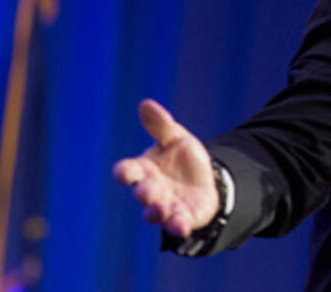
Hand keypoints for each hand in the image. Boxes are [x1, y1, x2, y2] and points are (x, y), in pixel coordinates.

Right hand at [112, 99, 218, 237]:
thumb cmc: (183, 159)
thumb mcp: (177, 138)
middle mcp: (151, 189)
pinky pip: (177, 225)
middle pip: (142, 192)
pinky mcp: (181, 218)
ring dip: (156, 211)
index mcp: (145, 169)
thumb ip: (162, 125)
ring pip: (154, 212)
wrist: (206, 181)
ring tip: (161, 209)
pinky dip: (178, 226)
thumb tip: (146, 104)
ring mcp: (165, 206)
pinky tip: (182, 227)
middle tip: (147, 190)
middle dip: (144, 192)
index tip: (124, 172)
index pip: (128, 170)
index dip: (124, 172)